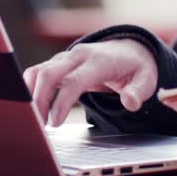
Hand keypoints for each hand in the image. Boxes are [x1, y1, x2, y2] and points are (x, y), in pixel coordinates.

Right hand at [22, 39, 158, 126]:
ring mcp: (65, 58)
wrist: (129, 49)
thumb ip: (138, 92)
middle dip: (38, 100)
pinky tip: (32, 107)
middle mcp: (78, 56)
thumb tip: (130, 103)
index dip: (61, 102)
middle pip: (48, 73)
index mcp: (98, 61)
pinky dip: (30, 88)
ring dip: (31, 95)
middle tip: (38, 126)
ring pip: (38, 71)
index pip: (73, 81)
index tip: (55, 123)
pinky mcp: (58, 63)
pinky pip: (37, 72)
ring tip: (33, 120)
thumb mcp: (146, 79)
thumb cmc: (136, 67)